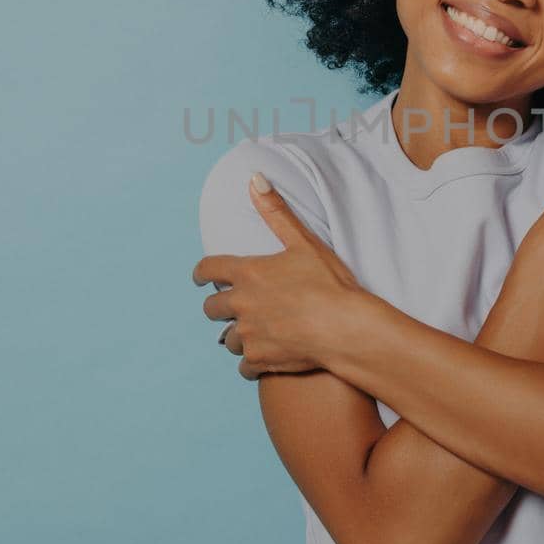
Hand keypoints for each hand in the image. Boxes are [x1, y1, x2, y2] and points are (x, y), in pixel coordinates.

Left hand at [193, 172, 366, 379]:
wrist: (345, 328)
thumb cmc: (329, 283)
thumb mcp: (304, 242)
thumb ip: (276, 212)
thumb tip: (254, 178)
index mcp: (248, 273)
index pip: (207, 270)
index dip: (200, 273)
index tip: (198, 278)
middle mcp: (241, 304)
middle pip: (211, 307)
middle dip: (218, 306)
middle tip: (230, 306)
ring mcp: (248, 334)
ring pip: (227, 338)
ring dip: (237, 334)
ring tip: (252, 333)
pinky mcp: (259, 359)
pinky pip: (243, 365)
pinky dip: (251, 362)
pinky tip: (263, 358)